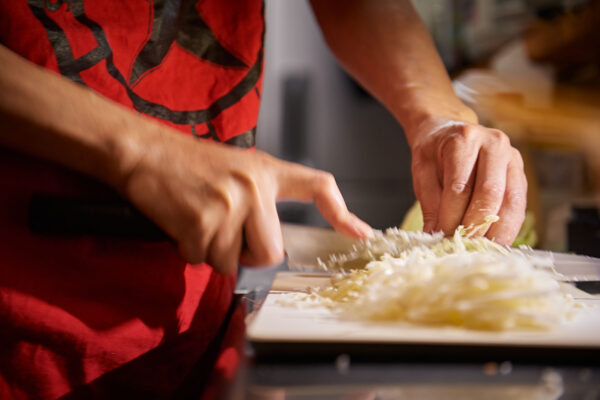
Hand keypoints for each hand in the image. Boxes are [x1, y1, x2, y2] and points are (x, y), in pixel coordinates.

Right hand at [120, 129, 371, 273]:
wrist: (147, 153)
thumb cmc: (190, 164)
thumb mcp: (237, 168)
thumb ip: (261, 197)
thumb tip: (272, 244)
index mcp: (266, 172)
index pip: (317, 185)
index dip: (342, 212)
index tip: (361, 233)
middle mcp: (254, 187)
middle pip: (269, 254)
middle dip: (246, 255)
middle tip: (226, 235)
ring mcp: (228, 205)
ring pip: (231, 262)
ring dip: (212, 252)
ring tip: (198, 219)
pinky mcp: (201, 221)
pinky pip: (203, 259)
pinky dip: (190, 250)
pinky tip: (182, 222)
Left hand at [409, 120, 526, 244]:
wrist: (448, 130)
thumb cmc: (434, 152)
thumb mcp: (422, 172)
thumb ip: (429, 203)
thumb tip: (434, 236)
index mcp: (465, 139)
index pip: (460, 187)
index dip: (451, 217)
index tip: (441, 237)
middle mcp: (494, 144)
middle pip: (490, 194)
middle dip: (475, 226)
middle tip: (461, 246)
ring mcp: (512, 158)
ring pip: (510, 202)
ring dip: (496, 231)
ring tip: (478, 249)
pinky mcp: (520, 174)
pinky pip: (519, 205)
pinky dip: (507, 227)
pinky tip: (493, 242)